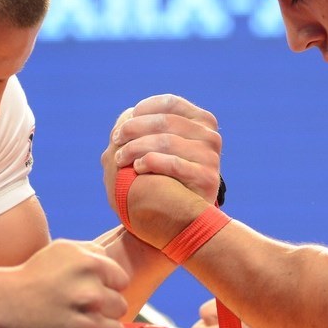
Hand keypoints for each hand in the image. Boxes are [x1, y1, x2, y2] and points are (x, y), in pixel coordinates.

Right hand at [6, 240, 130, 327]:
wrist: (2, 308)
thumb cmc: (32, 277)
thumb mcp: (62, 251)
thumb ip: (92, 252)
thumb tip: (112, 262)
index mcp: (91, 267)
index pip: (122, 281)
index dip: (107, 287)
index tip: (90, 292)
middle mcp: (92, 295)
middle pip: (121, 308)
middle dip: (105, 310)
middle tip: (82, 312)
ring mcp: (86, 325)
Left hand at [103, 94, 221, 209]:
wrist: (173, 224)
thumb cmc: (157, 182)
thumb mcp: (152, 149)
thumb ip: (143, 129)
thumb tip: (127, 114)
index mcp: (201, 122)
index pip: (170, 103)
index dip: (142, 111)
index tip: (121, 128)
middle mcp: (211, 137)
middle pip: (165, 122)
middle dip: (134, 129)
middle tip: (115, 142)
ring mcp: (212, 157)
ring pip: (167, 141)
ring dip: (136, 148)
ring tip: (119, 159)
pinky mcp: (208, 179)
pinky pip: (173, 164)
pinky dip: (151, 162)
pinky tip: (136, 168)